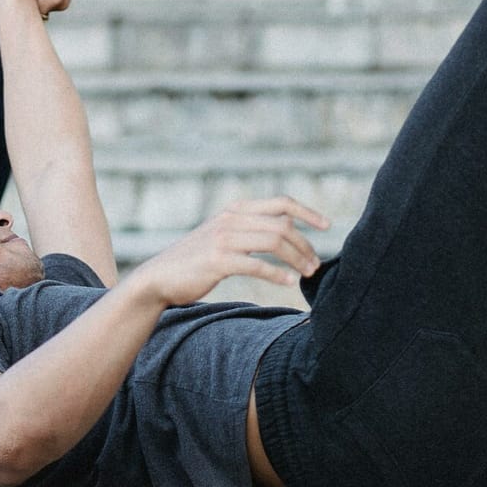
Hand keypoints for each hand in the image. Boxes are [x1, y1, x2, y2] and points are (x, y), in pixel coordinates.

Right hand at [124, 197, 330, 308]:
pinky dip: (278, 274)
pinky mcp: (218, 261)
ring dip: (297, 259)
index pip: (280, 202)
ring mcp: (223, 239)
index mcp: (234, 210)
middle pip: (282, 225)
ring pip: (274, 242)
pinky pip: (257, 265)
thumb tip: (286, 228)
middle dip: (305, 245)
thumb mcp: (222, 235)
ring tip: (308, 273)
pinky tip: (288, 283)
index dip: (307, 212)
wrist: (159, 277)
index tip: (326, 225)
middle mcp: (230, 219)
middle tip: (316, 265)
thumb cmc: (195, 260)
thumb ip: (249, 228)